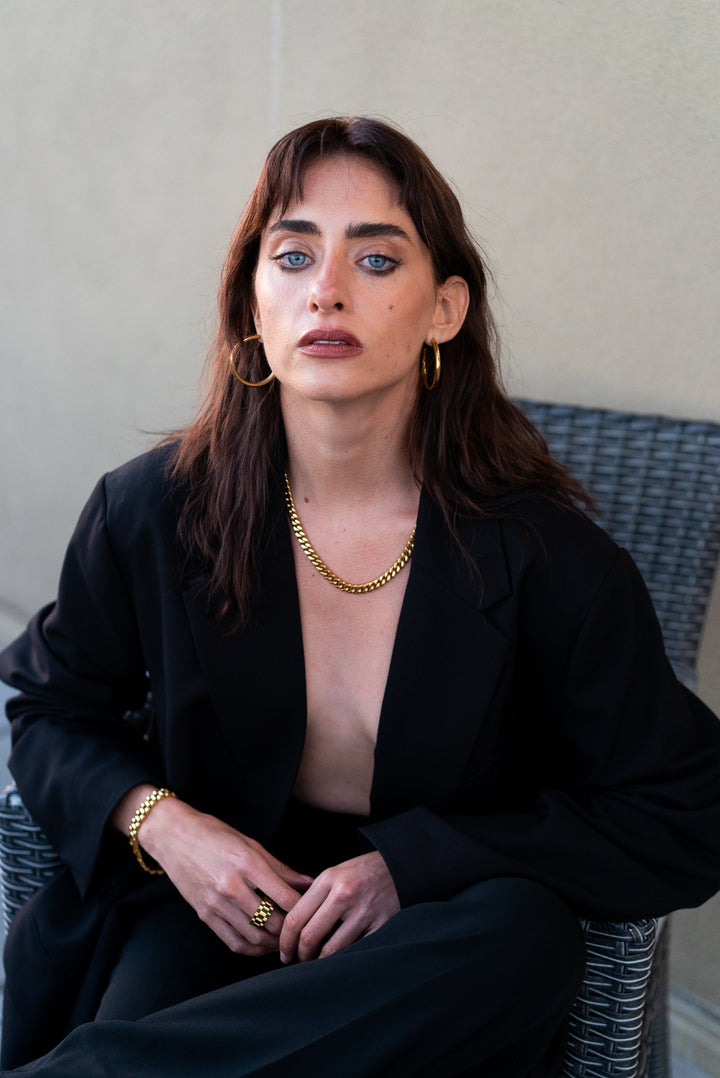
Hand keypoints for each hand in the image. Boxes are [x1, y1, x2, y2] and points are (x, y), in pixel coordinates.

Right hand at [134, 793, 313, 955]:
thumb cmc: (215, 835)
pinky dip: (252, 949)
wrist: (174, 837)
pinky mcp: (204, 915)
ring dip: (273, 943)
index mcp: (247, 863)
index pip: (284, 897)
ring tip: (285, 939)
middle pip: (272, 921)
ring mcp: (216, 903)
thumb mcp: (251, 844)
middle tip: (302, 928)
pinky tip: (263, 944)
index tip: (312, 910)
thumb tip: (307, 883)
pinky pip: (233, 942)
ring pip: (254, 937)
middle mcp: (231, 886)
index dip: (303, 908)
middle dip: (290, 929)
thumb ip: (280, 868)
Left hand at [279, 851, 399, 963]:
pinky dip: (344, 958)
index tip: (284, 952)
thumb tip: (291, 927)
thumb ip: (315, 895)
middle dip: (300, 954)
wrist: (398, 867)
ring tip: (317, 962)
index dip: (286, 940)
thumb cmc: (362, 872)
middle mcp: (344, 894)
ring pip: (332, 949)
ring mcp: (364, 910)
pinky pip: (356, 950)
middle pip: (310, 935)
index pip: (296, 916)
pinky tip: (339, 959)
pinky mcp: (381, 924)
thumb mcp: (335, 874)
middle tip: (298, 961)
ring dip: (320, 961)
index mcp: (329, 879)